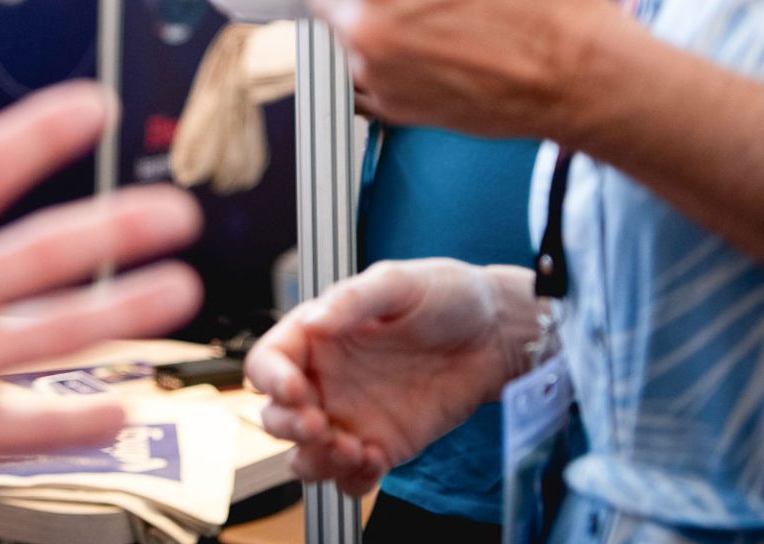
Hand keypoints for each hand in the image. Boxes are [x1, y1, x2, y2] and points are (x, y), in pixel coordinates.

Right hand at [0, 83, 203, 543]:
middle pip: (42, 249)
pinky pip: (35, 426)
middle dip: (119, 225)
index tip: (92, 106)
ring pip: (57, 334)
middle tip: (176, 208)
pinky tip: (125, 405)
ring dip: (128, 309)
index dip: (41, 131)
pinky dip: (86, 418)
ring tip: (179, 289)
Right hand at [246, 260, 536, 494]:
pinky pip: (350, 478)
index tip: (297, 389)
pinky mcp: (382, 446)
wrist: (496, 333)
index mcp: (315, 336)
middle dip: (289, 426)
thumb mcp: (397, 282)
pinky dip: (352, 480)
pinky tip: (374, 460)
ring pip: (306, 456)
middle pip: (275, 417)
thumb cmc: (445, 294)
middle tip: (320, 425)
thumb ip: (352, 300)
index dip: (272, 380)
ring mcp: (351, 417)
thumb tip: (313, 321)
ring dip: (316, 461)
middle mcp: (325, 380)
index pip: (267, 363)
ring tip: (352, 449)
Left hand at [291, 0, 625, 140]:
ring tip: (435, 9)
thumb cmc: (544, 3)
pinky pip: (362, 66)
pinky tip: (434, 43)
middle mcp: (364, 24)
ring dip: (369, 11)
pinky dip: (385, 52)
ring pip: (341, 24)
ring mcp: (372, 70)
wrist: (583, 76)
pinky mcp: (388, 105)